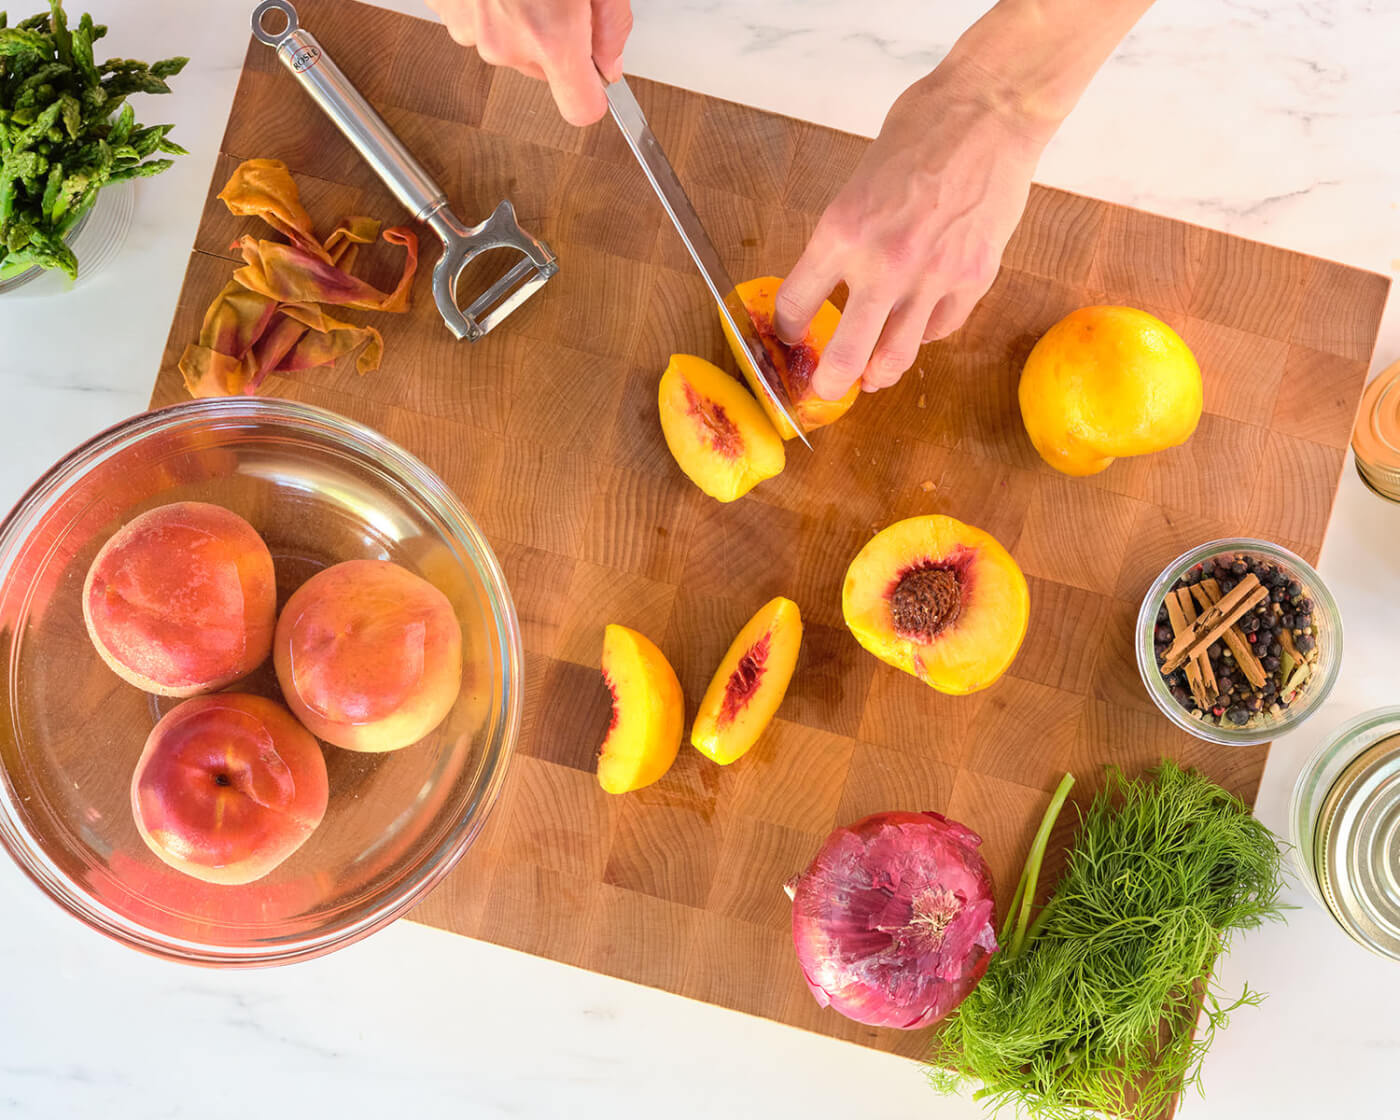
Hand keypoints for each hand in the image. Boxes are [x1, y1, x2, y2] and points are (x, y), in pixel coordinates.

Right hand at [425, 0, 632, 125]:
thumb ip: (611, 22)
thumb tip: (609, 59)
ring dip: (520, 18)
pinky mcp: (445, 12)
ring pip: (509, 44)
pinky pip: (478, 22)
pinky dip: (488, 3)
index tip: (596, 74)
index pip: (581, 109)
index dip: (592, 91)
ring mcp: (469, 29)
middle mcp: (506, 42)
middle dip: (556, 40)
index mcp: (551, 35)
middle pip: (544, 72)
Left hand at [775, 59, 1049, 400]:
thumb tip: (831, 284)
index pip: (796, 306)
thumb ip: (844, 241)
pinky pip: (939, 329)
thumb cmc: (920, 133)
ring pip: (896, 359)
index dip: (787, 329)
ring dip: (878, 374)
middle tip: (824, 390)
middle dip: (827, 385)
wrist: (989, 112)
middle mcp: (883, 264)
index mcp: (842, 233)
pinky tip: (917, 324)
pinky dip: (924, 333)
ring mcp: (933, 277)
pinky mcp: (973, 279)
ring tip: (872, 376)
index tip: (790, 333)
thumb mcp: (857, 185)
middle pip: (844, 358)